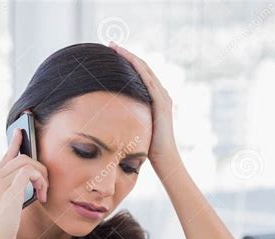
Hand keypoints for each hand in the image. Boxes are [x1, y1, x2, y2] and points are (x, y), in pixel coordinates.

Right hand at [0, 129, 48, 238]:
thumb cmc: (1, 231)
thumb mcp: (6, 207)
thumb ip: (13, 192)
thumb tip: (31, 183)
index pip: (5, 157)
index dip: (15, 143)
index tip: (22, 132)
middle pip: (20, 157)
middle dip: (39, 168)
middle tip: (45, 186)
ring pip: (26, 162)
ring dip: (41, 176)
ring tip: (43, 193)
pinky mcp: (9, 189)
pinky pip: (29, 171)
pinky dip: (40, 181)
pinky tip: (42, 195)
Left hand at [108, 41, 179, 169]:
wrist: (165, 159)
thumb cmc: (149, 149)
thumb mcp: (136, 128)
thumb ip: (128, 119)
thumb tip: (110, 118)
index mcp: (155, 99)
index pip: (140, 75)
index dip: (126, 62)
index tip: (111, 54)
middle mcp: (161, 94)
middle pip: (142, 68)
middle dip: (126, 54)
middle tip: (110, 44)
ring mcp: (163, 97)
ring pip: (145, 70)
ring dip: (130, 57)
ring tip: (115, 47)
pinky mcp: (161, 103)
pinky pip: (148, 81)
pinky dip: (138, 69)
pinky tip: (127, 60)